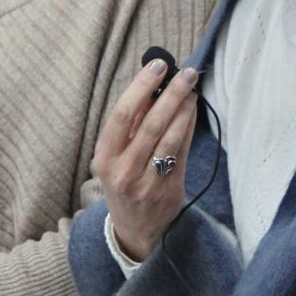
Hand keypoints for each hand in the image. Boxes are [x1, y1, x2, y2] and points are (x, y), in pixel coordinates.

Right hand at [91, 59, 200, 261]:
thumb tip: (151, 87)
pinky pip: (181, 152)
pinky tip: (192, 111)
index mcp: (104, 158)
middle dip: (171, 94)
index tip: (157, 66)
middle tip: (185, 72)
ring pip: (169, 137)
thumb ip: (130, 127)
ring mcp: (147, 183)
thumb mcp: (114, 158)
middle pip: (150, 124)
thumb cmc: (123, 183)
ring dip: (183, 109)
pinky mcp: (169, 190)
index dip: (141, 87)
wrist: (134, 229)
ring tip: (191, 89)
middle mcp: (123, 171)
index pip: (122, 115)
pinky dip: (188, 128)